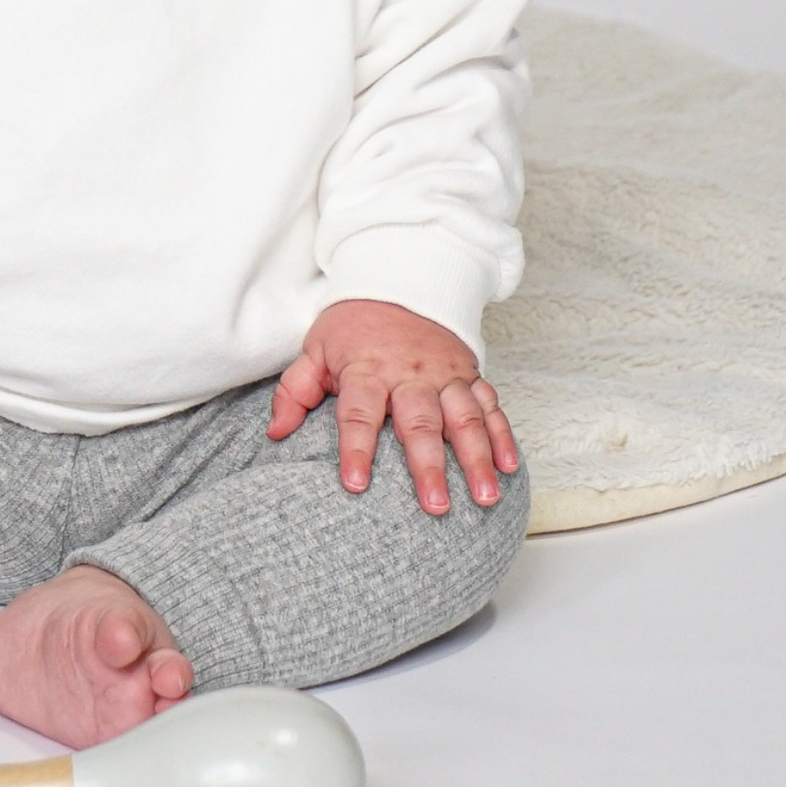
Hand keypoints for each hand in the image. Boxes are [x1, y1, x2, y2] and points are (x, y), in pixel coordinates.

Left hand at [267, 299, 518, 514]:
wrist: (397, 280)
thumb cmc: (353, 326)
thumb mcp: (315, 348)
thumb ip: (295, 390)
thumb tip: (275, 433)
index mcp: (367, 369)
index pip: (359, 412)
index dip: (356, 448)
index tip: (355, 484)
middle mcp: (409, 373)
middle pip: (419, 421)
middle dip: (428, 465)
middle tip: (434, 506)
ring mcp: (444, 374)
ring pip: (464, 417)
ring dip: (476, 457)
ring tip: (484, 497)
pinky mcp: (469, 374)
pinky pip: (490, 405)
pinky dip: (503, 434)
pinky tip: (510, 467)